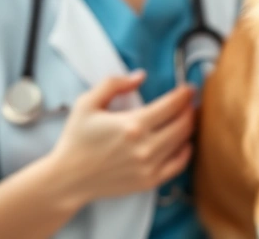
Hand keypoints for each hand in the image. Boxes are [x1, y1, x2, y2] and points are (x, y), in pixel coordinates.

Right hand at [47, 70, 195, 205]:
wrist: (68, 179)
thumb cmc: (76, 139)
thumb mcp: (87, 103)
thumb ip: (114, 83)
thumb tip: (140, 76)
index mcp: (133, 124)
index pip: (171, 105)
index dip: (184, 94)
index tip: (189, 89)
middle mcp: (146, 146)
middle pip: (183, 123)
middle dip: (190, 109)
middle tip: (190, 102)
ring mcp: (149, 166)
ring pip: (183, 142)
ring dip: (189, 127)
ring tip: (188, 118)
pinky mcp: (149, 182)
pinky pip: (178, 166)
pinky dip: (186, 152)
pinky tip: (184, 143)